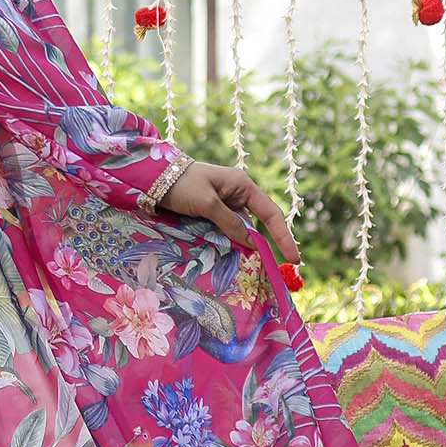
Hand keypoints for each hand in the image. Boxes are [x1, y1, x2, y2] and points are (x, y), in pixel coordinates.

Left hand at [159, 161, 299, 263]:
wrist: (153, 178)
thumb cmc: (182, 184)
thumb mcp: (207, 204)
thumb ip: (229, 224)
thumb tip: (252, 244)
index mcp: (243, 185)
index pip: (270, 213)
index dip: (283, 236)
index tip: (293, 257)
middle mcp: (237, 194)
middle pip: (255, 224)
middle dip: (259, 244)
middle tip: (267, 268)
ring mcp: (224, 203)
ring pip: (238, 230)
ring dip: (238, 245)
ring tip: (239, 262)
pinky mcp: (211, 211)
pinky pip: (224, 230)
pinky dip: (224, 241)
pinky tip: (222, 252)